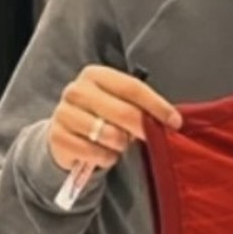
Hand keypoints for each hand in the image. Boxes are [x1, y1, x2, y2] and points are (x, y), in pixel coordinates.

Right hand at [49, 65, 181, 170]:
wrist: (68, 135)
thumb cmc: (103, 117)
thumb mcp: (121, 105)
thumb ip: (141, 108)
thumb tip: (170, 121)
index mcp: (96, 75)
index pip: (132, 88)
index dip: (156, 105)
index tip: (176, 122)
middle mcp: (76, 90)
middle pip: (122, 111)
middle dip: (142, 128)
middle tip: (150, 138)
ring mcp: (64, 113)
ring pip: (107, 134)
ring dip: (121, 144)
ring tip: (119, 144)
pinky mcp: (56, 138)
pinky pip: (93, 153)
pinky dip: (105, 158)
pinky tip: (104, 154)